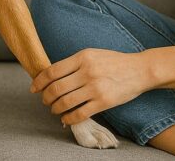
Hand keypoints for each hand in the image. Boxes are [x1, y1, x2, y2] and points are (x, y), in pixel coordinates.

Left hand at [30, 48, 152, 124]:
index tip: (34, 88)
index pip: (52, 71)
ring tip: (55, 109)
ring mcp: (95, 88)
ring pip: (65, 103)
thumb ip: (74, 63)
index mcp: (83, 57)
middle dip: (46, 98)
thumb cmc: (115, 61)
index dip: (39, 81)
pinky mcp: (103, 102)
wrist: (140, 69)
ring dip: (55, 109)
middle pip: (56, 89)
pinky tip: (66, 118)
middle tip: (45, 101)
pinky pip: (79, 114)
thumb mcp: (93, 54)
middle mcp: (87, 72)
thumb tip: (52, 76)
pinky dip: (68, 119)